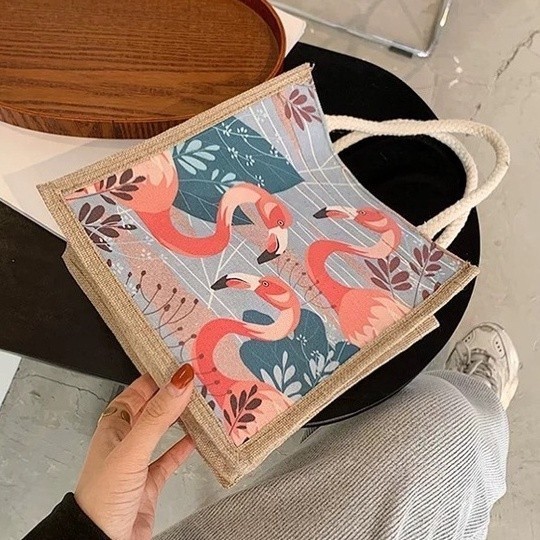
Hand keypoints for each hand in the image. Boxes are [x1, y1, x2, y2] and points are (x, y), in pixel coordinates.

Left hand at [75, 364, 194, 539]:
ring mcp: (139, 461)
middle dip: (173, 394)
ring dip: (181, 418)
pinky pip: (171, 457)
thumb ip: (157, 416)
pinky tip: (198, 438)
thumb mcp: (131, 449)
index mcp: (114, 425)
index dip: (158, 375)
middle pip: (153, 408)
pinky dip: (185, 447)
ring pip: (164, 430)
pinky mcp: (151, 482)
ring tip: (202, 402)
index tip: (180, 362)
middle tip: (198, 379)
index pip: (138, 390)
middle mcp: (126, 439)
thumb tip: (179, 381)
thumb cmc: (103, 497)